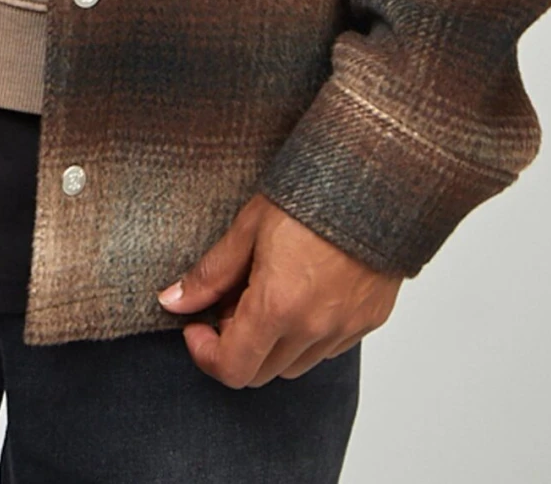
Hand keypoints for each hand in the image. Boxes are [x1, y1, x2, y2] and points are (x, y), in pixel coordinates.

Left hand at [157, 194, 400, 387]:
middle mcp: (314, 327)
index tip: (196, 327)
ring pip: (295, 364)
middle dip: (236, 346)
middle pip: (261, 372)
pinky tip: (302, 292)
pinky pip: (328, 348)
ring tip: (267, 292)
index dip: (206, 354)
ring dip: (272, 343)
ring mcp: (345, 328)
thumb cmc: (311, 192)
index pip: (233, 368)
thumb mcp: (249, 226)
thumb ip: (211, 273)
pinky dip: (307, 334)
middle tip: (231, 302)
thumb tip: (174, 302)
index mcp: (278, 306)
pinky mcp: (369, 320)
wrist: (376, 178)